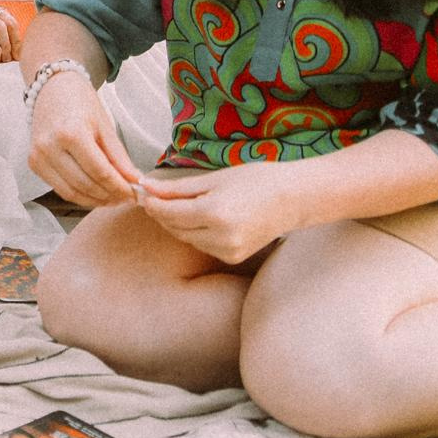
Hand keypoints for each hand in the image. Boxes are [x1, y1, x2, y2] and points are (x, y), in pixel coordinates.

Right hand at [27, 71, 140, 206]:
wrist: (51, 88)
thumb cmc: (80, 102)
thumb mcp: (104, 125)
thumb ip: (119, 157)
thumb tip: (135, 182)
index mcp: (71, 133)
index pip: (100, 172)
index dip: (119, 187)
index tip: (134, 195)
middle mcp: (50, 146)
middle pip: (85, 184)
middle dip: (109, 196)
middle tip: (126, 198)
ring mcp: (38, 156)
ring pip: (71, 192)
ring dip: (94, 200)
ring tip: (112, 198)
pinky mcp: (33, 163)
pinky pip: (59, 188)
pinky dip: (78, 194)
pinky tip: (94, 193)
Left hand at [135, 162, 306, 264]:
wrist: (295, 199)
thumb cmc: (256, 180)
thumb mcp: (214, 179)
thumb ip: (178, 188)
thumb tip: (146, 187)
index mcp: (214, 213)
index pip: (169, 213)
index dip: (153, 204)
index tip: (143, 193)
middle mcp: (220, 237)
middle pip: (175, 228)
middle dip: (163, 213)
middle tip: (154, 197)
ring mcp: (228, 251)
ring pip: (187, 239)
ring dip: (178, 224)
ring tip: (179, 205)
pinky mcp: (233, 258)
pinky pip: (202, 246)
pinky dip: (196, 234)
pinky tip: (202, 219)